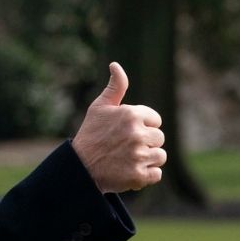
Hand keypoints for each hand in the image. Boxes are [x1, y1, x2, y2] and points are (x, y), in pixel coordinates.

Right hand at [71, 62, 166, 192]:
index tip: (128, 132)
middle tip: (126, 147)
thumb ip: (115, 86)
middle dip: (146, 143)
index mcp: (131, 114)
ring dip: (148, 159)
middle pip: (159, 138)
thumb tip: (115, 65)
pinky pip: (157, 174)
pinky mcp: (139, 175)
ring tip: (129, 159)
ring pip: (160, 156)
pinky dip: (147, 175)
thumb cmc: (91, 134)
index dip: (143, 126)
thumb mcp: (100, 107)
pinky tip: (131, 171)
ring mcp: (139, 156)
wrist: (79, 166)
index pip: (155, 120)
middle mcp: (137, 134)